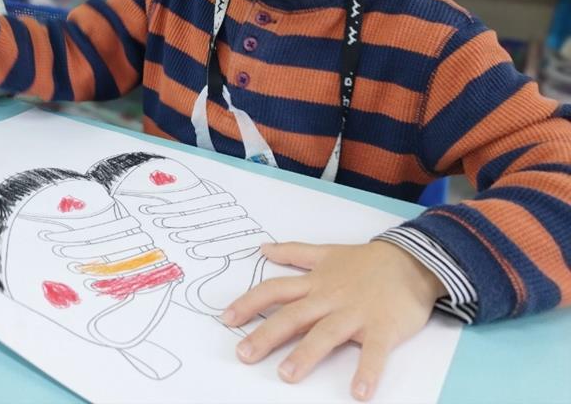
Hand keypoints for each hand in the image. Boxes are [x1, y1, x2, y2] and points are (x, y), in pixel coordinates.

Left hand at [224, 241, 445, 400]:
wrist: (412, 260)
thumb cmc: (366, 262)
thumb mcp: (327, 252)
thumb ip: (294, 253)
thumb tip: (263, 249)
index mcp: (315, 283)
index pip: (275, 291)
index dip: (250, 303)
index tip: (226, 319)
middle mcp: (330, 298)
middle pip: (293, 316)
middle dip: (267, 335)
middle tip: (244, 354)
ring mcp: (356, 313)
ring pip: (327, 333)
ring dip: (306, 354)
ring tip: (287, 375)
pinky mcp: (383, 327)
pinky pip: (375, 352)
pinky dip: (368, 371)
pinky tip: (359, 392)